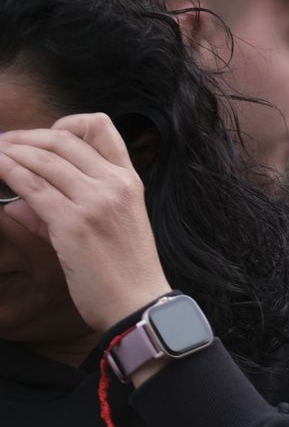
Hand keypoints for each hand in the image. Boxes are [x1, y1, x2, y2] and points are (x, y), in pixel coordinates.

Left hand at [0, 114, 171, 332]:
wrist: (137, 303)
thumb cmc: (124, 271)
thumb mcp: (113, 226)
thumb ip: (74, 205)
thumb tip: (22, 198)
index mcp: (129, 180)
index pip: (101, 127)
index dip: (67, 123)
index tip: (46, 138)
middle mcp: (115, 184)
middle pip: (63, 138)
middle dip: (26, 136)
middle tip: (3, 143)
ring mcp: (95, 202)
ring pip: (43, 158)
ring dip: (10, 151)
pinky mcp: (73, 223)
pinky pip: (31, 185)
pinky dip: (7, 172)